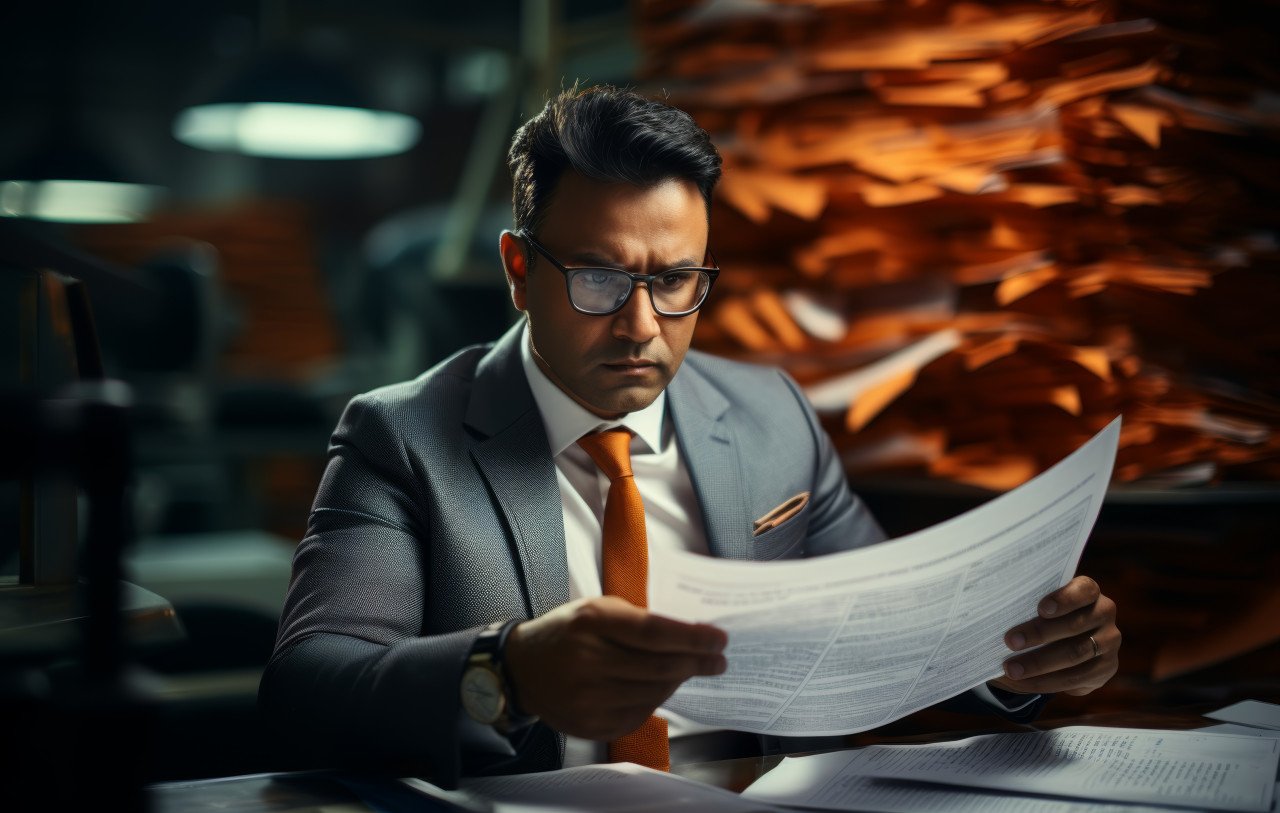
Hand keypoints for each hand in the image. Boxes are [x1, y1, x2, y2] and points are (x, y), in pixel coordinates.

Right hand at [503, 596, 726, 739]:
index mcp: (592, 621)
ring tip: (689, 671)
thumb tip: (690, 634)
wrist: (521, 668)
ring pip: (652, 693)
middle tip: (718, 660)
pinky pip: (637, 715)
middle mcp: (588, 660)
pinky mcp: (589, 724)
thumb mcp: (597, 609)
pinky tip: (660, 688)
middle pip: (659, 666)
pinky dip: (655, 701)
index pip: (654, 632)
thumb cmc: (567, 632)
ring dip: (677, 682)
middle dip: (696, 663)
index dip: (692, 637)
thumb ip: (638, 619)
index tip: (719, 639)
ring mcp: (587, 697)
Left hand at [990, 576, 1119, 696]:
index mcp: (1088, 591)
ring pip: (1075, 654)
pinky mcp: (1106, 668)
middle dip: (1039, 634)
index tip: (1041, 608)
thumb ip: (1024, 605)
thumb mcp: (1035, 607)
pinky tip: (1025, 682)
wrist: (1061, 647)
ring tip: (1011, 669)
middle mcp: (1104, 613)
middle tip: (1010, 642)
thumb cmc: (1041, 618)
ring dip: (1039, 663)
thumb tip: (987, 612)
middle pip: (1075, 625)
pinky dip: (1047, 681)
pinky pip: (1077, 678)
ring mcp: (1109, 641)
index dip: (1065, 599)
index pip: (1084, 589)